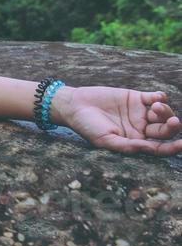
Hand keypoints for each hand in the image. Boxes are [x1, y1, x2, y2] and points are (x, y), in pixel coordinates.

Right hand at [51, 85, 181, 156]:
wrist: (74, 105)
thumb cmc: (87, 127)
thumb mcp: (105, 141)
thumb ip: (128, 146)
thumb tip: (150, 148)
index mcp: (135, 142)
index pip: (159, 147)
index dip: (173, 148)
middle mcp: (141, 128)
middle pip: (165, 129)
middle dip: (172, 126)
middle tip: (173, 121)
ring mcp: (140, 112)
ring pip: (163, 113)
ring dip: (165, 111)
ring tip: (156, 107)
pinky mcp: (136, 97)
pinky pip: (155, 97)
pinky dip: (161, 97)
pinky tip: (157, 98)